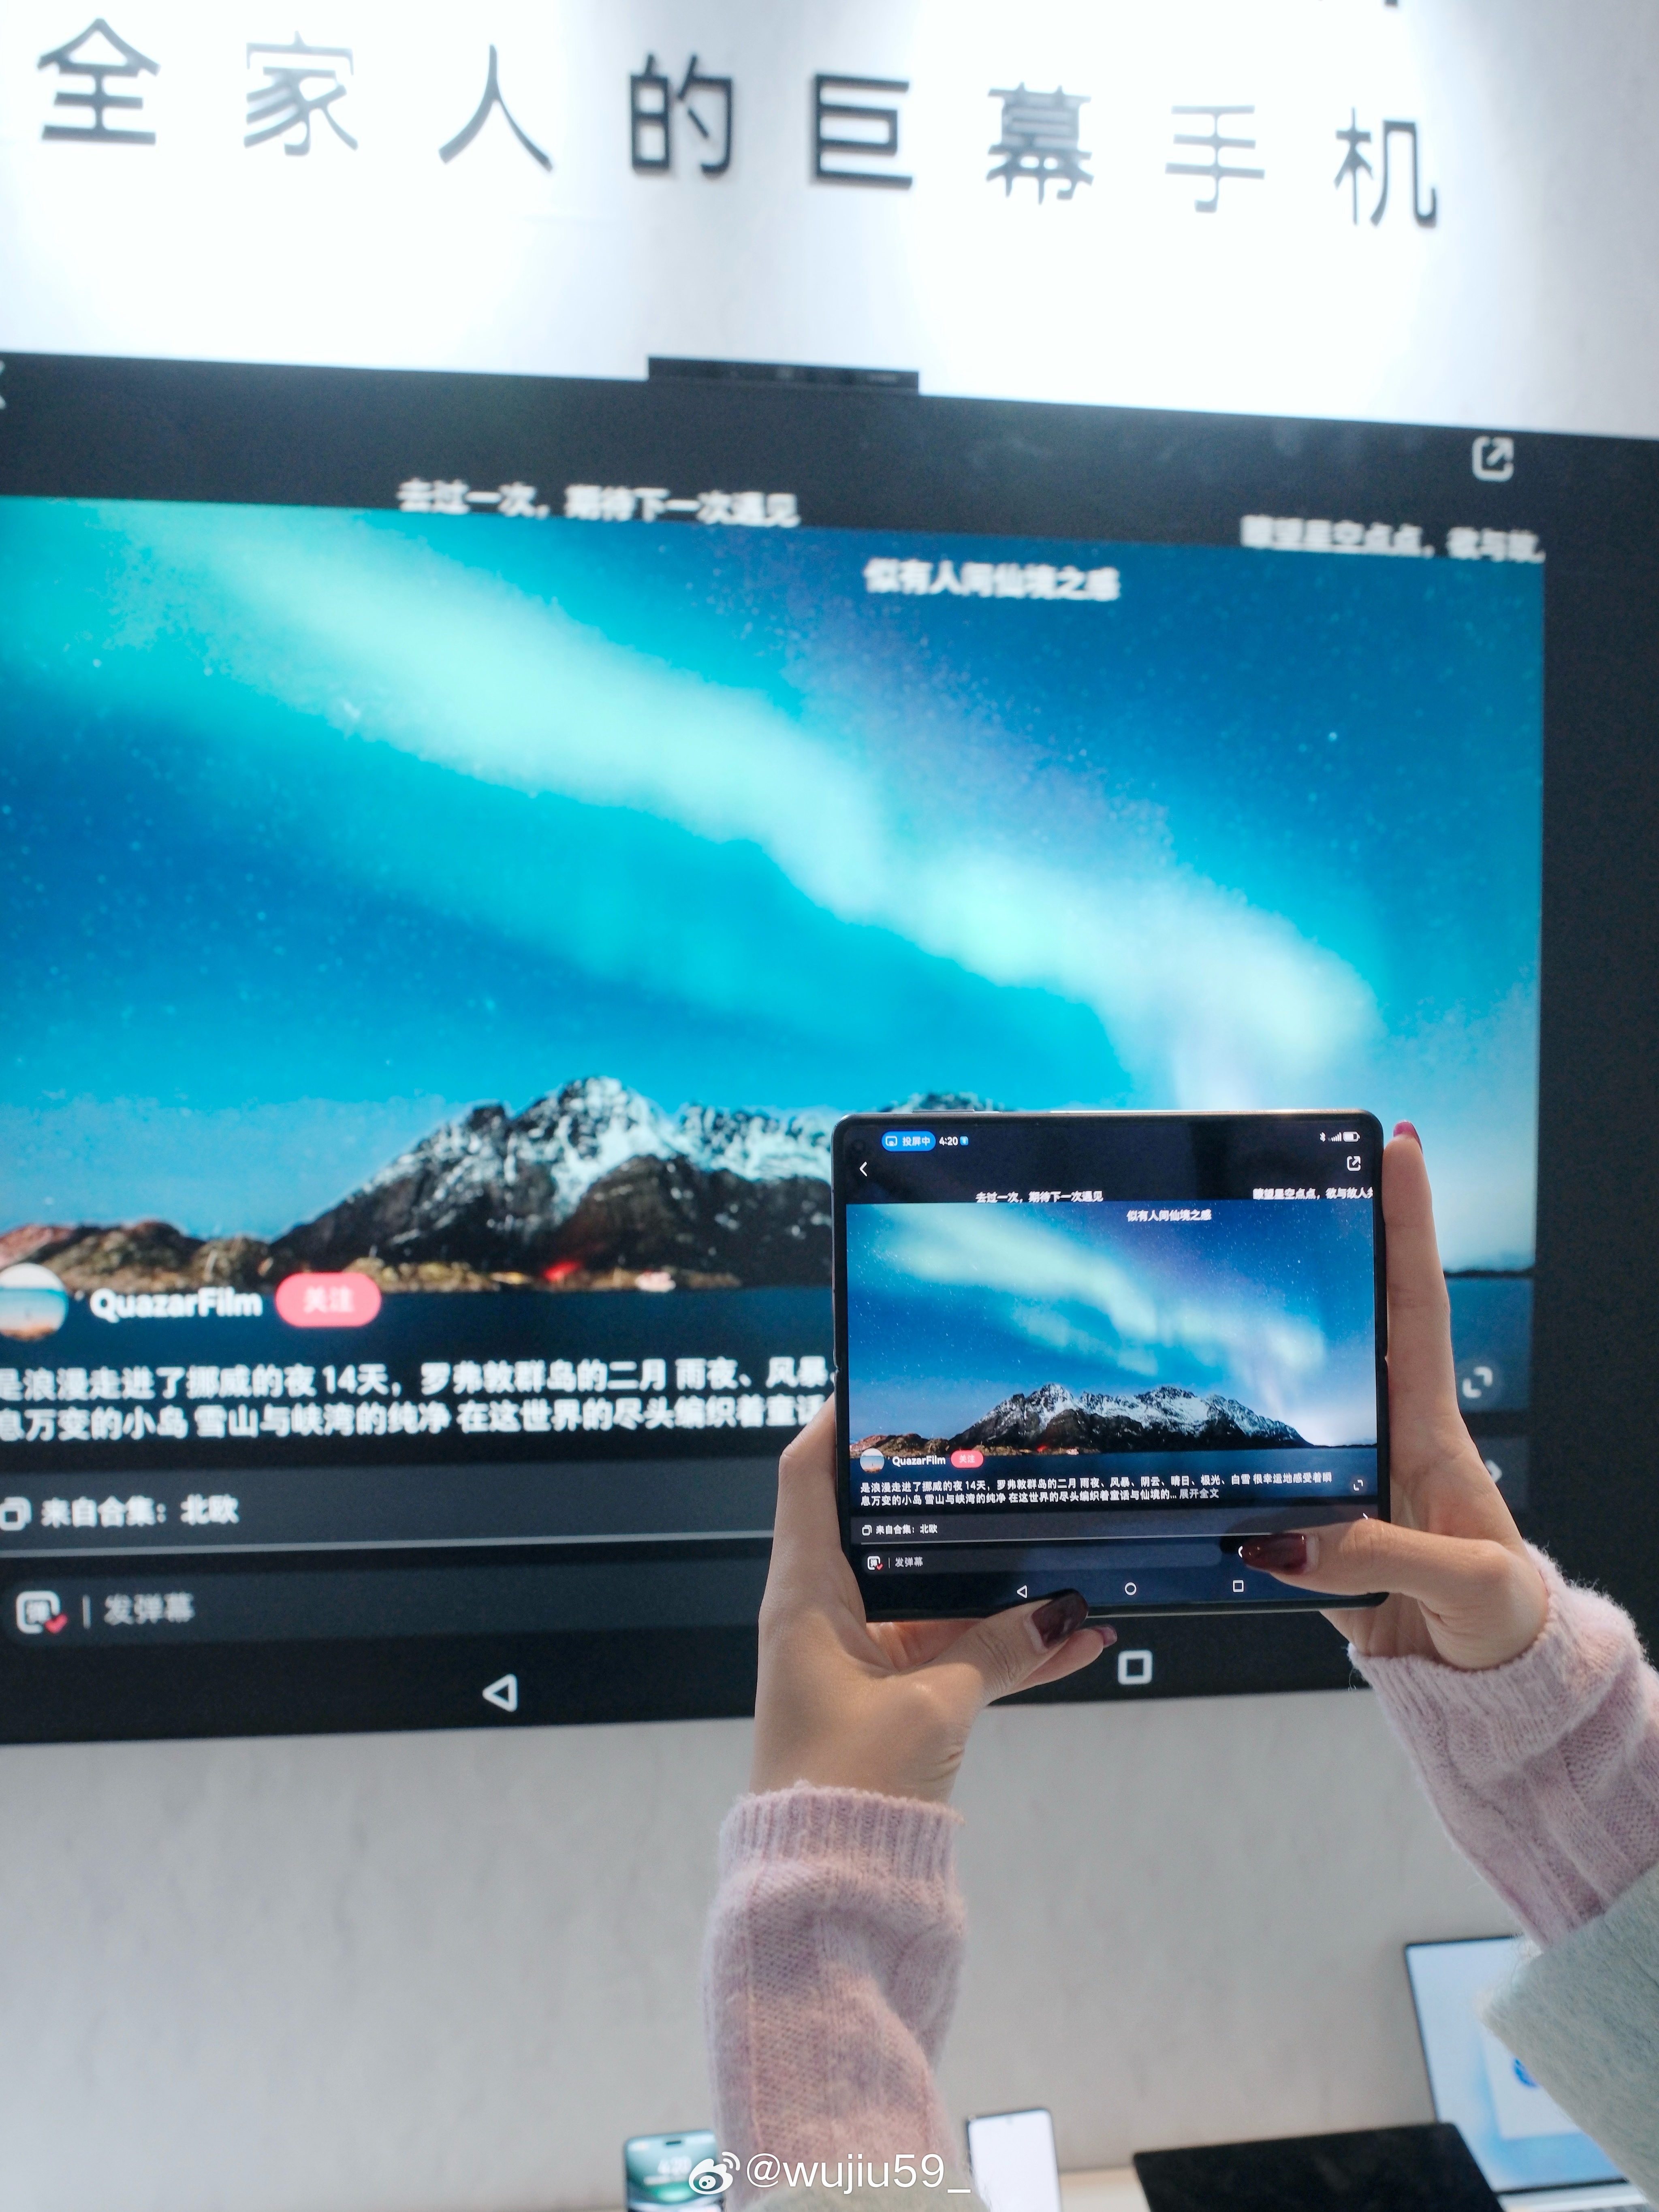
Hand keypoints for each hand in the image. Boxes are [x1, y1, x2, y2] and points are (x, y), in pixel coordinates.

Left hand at [751, 1404, 1111, 1801]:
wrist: (828, 1888)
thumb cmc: (845, 1789)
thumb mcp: (931, 1706)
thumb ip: (998, 1651)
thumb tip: (1062, 1611)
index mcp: (806, 1596)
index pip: (808, 1477)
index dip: (838, 1422)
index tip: (881, 1379)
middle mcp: (828, 1615)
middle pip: (885, 1526)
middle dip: (947, 1495)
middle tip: (1001, 1453)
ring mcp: (864, 1659)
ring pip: (935, 1593)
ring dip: (998, 1580)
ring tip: (1064, 1542)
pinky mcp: (896, 1702)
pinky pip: (959, 1654)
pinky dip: (1010, 1647)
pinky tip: (1078, 1636)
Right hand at [1240, 1125, 1547, 1669]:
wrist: (1480, 1689)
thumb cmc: (1503, 1627)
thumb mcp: (1463, 1588)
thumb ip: (1380, 1557)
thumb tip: (1287, 1534)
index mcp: (1433, 1437)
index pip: (1418, 1309)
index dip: (1409, 1228)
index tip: (1399, 1151)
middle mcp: (1388, 1438)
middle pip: (1358, 1320)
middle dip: (1340, 1239)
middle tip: (1308, 1165)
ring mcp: (1348, 1474)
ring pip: (1300, 1384)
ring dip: (1271, 1326)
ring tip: (1233, 1260)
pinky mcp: (1316, 1524)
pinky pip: (1263, 1470)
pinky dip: (1228, 1450)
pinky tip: (1194, 1427)